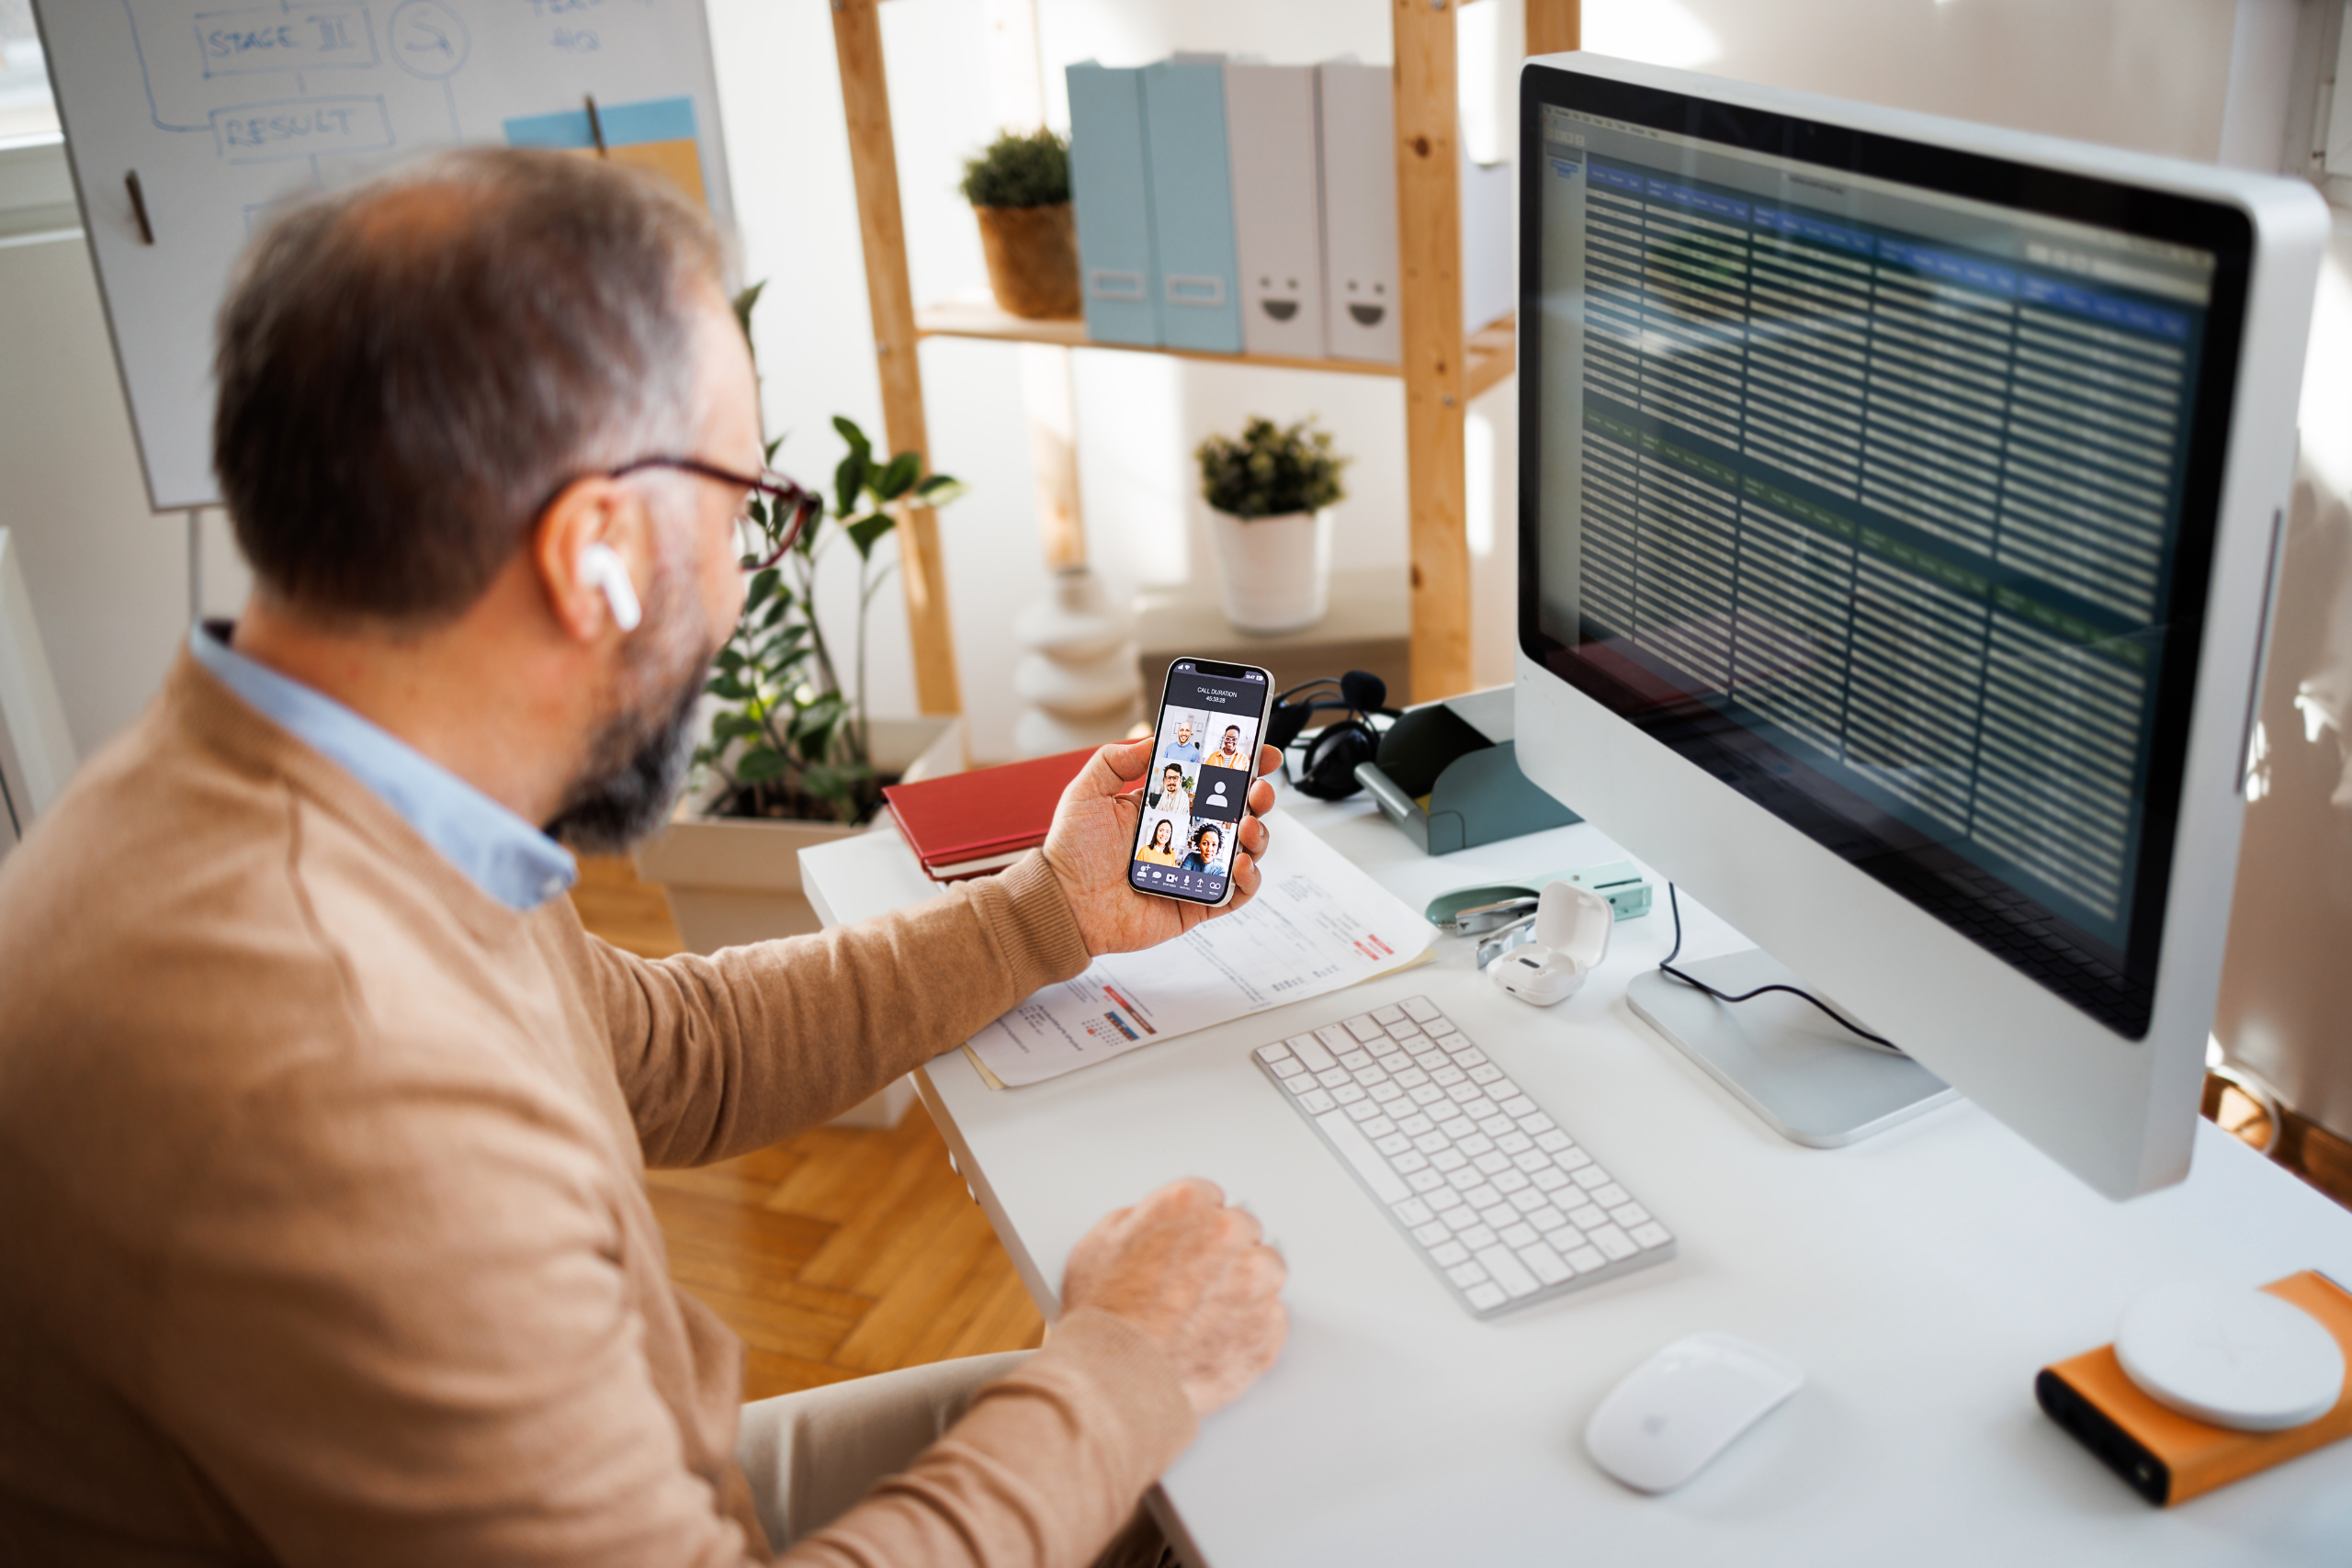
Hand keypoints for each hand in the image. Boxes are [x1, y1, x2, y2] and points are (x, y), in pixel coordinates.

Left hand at [1041, 739, 1279, 956]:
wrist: (1064, 904)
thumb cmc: (1072, 852)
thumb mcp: (1088, 791)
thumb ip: (1117, 759)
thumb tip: (1154, 738)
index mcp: (1165, 806)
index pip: (1212, 781)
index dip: (1239, 765)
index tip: (1258, 749)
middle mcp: (1185, 835)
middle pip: (1238, 811)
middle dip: (1258, 795)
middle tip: (1258, 787)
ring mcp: (1194, 869)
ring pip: (1245, 849)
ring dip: (1257, 833)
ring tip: (1246, 825)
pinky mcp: (1198, 903)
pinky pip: (1236, 893)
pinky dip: (1249, 878)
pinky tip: (1239, 862)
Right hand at [1061, 1178, 1287, 1418]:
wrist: (1117, 1379)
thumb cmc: (1104, 1319)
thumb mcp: (1097, 1245)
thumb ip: (1139, 1222)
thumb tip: (1152, 1227)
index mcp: (1187, 1204)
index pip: (1209, 1199)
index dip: (1191, 1227)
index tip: (1183, 1244)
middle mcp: (1228, 1236)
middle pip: (1241, 1231)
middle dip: (1220, 1253)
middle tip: (1189, 1283)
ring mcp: (1255, 1282)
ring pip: (1265, 1271)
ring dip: (1243, 1287)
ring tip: (1203, 1314)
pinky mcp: (1270, 1326)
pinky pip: (1270, 1319)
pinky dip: (1249, 1327)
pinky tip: (1214, 1338)